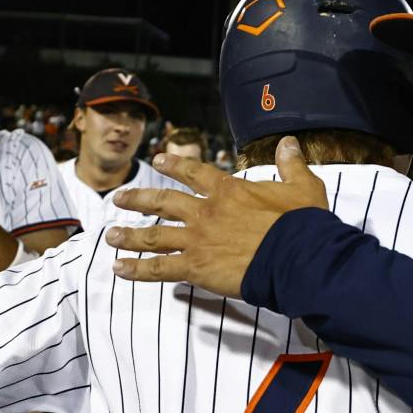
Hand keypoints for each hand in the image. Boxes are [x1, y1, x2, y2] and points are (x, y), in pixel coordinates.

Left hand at [106, 138, 327, 295]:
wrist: (295, 256)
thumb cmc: (302, 225)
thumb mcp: (303, 187)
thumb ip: (291, 164)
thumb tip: (288, 142)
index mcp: (228, 190)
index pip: (194, 173)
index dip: (175, 165)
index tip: (158, 159)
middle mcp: (206, 211)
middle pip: (163, 202)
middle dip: (138, 199)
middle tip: (119, 197)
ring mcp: (197, 239)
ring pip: (154, 235)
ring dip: (129, 234)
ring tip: (110, 235)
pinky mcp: (195, 267)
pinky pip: (159, 268)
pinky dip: (137, 269)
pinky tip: (119, 269)